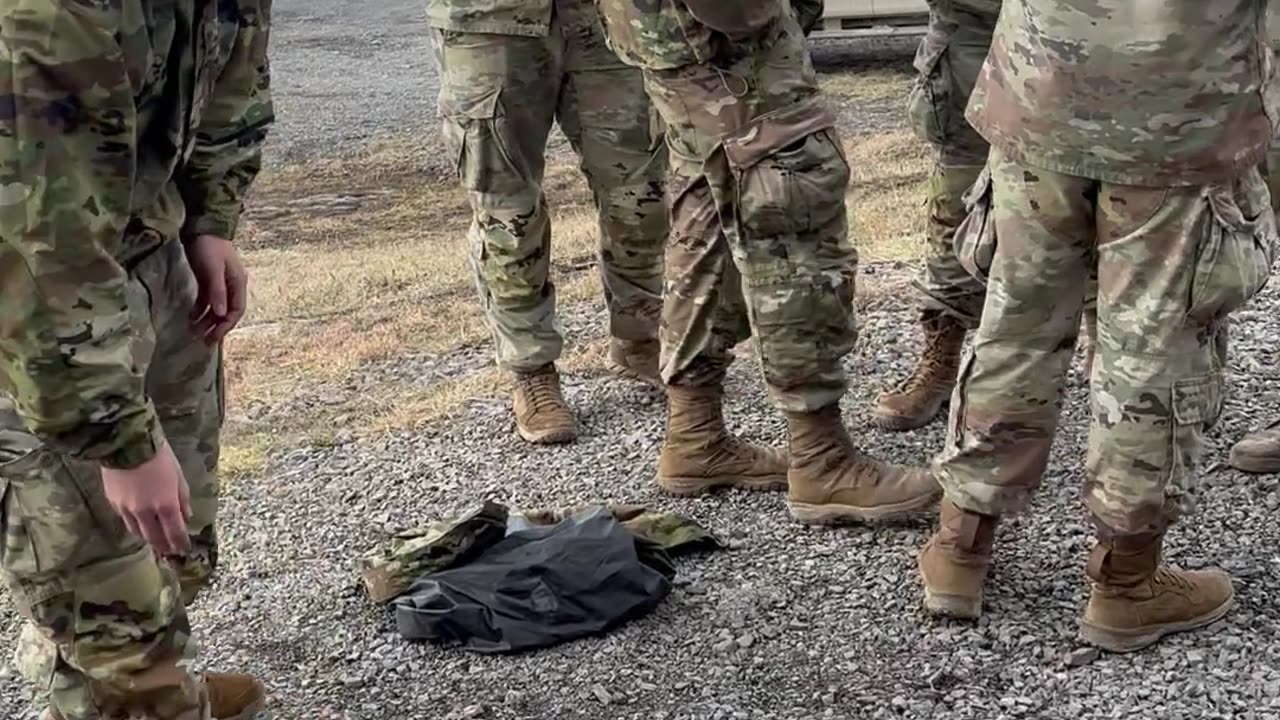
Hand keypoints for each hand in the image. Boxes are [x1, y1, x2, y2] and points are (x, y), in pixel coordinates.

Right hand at [101, 441, 191, 555]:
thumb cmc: (159, 456)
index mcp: (166, 506)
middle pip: (154, 538)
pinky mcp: (113, 503)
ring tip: (155, 539)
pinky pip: (125, 520)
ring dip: (148, 538)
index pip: (175, 533)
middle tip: (169, 551)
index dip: (180, 544)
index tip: (184, 549)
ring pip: (137, 532)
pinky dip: (134, 525)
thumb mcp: (178, 476)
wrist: (126, 444)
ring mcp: (127, 510)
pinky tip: (139, 522)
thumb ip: (183, 499)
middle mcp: (145, 513)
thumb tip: (186, 517)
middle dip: (163, 546)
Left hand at [185, 234, 247, 343]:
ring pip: (215, 308)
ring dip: (206, 321)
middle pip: (226, 312)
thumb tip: (222, 315)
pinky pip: (206, 300)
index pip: (236, 311)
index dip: (226, 326)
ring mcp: (219, 283)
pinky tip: (191, 318)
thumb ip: (217, 292)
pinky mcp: (208, 280)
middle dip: (215, 327)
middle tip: (203, 342)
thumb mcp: (213, 270)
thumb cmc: (209, 247)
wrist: (201, 226)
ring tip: (193, 332)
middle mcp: (231, 285)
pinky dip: (200, 310)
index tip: (214, 338)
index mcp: (238, 283)